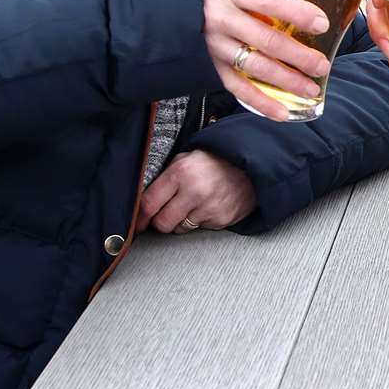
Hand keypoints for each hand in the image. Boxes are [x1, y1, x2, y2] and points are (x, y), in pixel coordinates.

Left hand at [138, 149, 255, 232]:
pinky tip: (208, 206)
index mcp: (180, 172)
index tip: (138, 223)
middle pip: (162, 224)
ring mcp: (209, 207)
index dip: (140, 217)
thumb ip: (164, 179)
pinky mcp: (222, 219)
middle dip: (160, 221)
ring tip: (192, 205)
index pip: (149, 204)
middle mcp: (194, 191)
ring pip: (180, 229)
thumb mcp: (185, 159)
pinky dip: (200, 221)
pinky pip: (199, 229)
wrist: (250, 164)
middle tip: (166, 213)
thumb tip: (141, 203)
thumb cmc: (213, 161)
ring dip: (181, 221)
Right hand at [204, 0, 329, 121]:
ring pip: (256, 67)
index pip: (271, 1)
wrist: (164, 5)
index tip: (322, 23)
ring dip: (287, 81)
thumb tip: (303, 11)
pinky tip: (282, 112)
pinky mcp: (208, 66)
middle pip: (267, 40)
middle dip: (299, 56)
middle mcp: (222, 18)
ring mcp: (214, 45)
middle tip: (322, 66)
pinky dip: (261, 102)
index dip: (298, 13)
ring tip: (310, 89)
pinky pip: (237, 88)